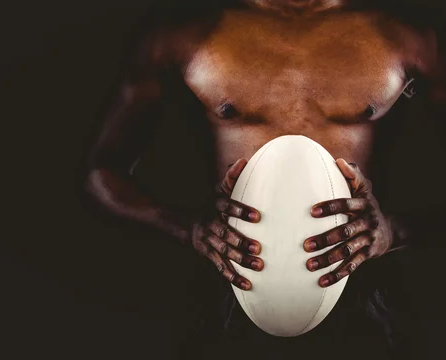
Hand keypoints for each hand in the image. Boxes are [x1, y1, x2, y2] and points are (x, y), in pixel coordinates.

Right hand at [191, 159, 263, 290]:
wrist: (186, 225)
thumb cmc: (212, 206)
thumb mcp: (219, 190)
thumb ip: (232, 177)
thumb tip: (243, 160)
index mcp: (215, 207)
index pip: (227, 207)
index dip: (241, 211)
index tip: (258, 216)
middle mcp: (211, 224)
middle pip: (225, 234)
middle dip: (241, 241)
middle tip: (259, 248)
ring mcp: (208, 242)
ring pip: (224, 252)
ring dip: (241, 260)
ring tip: (259, 265)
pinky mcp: (209, 256)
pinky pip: (221, 268)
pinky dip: (233, 277)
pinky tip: (247, 285)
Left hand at [303, 159, 402, 286]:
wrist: (390, 230)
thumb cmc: (367, 205)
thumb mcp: (364, 188)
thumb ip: (352, 174)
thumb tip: (338, 160)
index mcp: (362, 205)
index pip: (346, 205)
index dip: (330, 208)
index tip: (312, 212)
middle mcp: (366, 222)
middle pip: (345, 232)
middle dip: (325, 239)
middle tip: (305, 245)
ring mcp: (367, 240)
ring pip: (347, 252)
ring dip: (328, 259)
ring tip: (309, 264)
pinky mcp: (367, 255)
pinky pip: (352, 266)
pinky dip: (337, 274)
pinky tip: (321, 281)